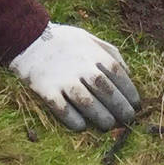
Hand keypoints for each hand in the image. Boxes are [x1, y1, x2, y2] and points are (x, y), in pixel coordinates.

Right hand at [8, 23, 142, 131]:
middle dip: (120, 106)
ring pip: (87, 102)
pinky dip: (74, 120)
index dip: (129, 90)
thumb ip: (109, 52)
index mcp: (92, 52)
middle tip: (127, 118)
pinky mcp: (46, 90)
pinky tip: (82, 126)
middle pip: (105, 89)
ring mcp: (62, 78)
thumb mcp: (88, 38)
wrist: (27, 38)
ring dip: (101, 116)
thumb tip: (128, 72)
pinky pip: (62, 109)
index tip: (135, 104)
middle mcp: (79, 65)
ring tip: (108, 124)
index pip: (117, 73)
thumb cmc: (63, 40)